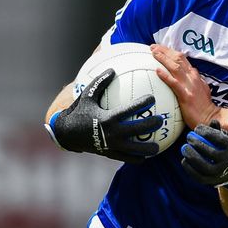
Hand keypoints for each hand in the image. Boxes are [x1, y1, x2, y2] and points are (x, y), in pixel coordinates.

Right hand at [45, 68, 162, 162]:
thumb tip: (112, 69)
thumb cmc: (79, 112)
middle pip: (137, 130)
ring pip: (135, 149)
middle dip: (152, 125)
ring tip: (159, 147)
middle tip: (161, 120)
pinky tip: (146, 156)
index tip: (152, 98)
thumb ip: (100, 83)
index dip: (142, 103)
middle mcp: (111, 133)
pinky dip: (137, 158)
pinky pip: (126, 158)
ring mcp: (111, 146)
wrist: (66, 134)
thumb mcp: (87, 96)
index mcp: (107, 118)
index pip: (129, 110)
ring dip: (148, 149)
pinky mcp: (110, 154)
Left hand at [151, 44, 219, 128]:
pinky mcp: (185, 94)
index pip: (182, 58)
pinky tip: (157, 71)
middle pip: (178, 58)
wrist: (209, 117)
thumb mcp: (201, 88)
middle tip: (153, 46)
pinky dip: (165, 75)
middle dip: (165, 50)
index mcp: (195, 75)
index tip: (160, 48)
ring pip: (175, 67)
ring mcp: (189, 85)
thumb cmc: (203, 106)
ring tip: (153, 52)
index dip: (171, 51)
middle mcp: (192, 76)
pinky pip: (174, 83)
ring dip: (163, 58)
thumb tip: (187, 75)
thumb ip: (194, 80)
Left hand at [181, 120, 227, 192]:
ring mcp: (219, 173)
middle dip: (197, 143)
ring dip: (192, 156)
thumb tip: (212, 121)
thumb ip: (218, 130)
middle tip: (189, 137)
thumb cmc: (226, 149)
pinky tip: (184, 160)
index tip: (197, 128)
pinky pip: (197, 176)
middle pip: (211, 153)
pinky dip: (189, 168)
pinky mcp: (210, 181)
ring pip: (204, 166)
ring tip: (184, 148)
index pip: (219, 139)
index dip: (206, 132)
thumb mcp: (226, 139)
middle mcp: (227, 161)